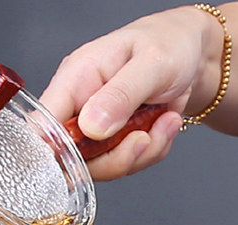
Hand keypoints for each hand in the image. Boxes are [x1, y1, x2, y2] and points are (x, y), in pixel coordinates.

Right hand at [40, 6, 224, 179]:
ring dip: (141, 153)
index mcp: (75, 79)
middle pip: (74, 158)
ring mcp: (97, 128)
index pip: (45, 124)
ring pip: (104, 166)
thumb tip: (91, 127)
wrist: (192, 54)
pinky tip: (165, 124)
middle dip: (116, 157)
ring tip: (164, 121)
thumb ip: (120, 95)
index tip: (86, 157)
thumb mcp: (150, 63)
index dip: (55, 150)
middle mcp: (80, 107)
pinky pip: (128, 164)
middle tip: (144, 137)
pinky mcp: (115, 142)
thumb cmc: (169, 43)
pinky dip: (152, 151)